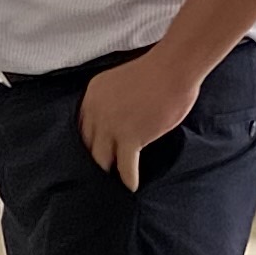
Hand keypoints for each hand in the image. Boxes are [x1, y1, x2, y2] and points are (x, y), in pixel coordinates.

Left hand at [79, 52, 202, 189]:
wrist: (173, 67)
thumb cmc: (156, 70)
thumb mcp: (119, 81)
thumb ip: (111, 100)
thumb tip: (117, 118)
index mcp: (92, 95)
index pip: (82, 127)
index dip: (88, 142)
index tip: (92, 152)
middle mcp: (95, 111)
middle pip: (87, 145)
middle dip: (93, 159)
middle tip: (98, 174)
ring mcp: (111, 126)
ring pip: (101, 159)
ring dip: (107, 172)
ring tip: (111, 184)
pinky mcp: (130, 137)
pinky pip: (125, 166)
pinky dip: (128, 179)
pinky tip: (131, 186)